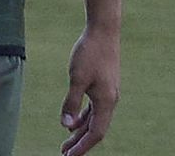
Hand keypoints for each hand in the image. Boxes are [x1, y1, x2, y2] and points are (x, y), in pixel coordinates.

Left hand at [60, 27, 120, 155]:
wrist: (103, 30)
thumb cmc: (90, 52)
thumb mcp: (77, 79)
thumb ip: (71, 103)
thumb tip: (67, 127)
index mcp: (106, 101)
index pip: (96, 133)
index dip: (83, 147)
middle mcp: (110, 99)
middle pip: (96, 129)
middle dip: (80, 143)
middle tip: (64, 154)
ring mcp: (108, 92)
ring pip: (95, 119)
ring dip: (81, 131)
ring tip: (66, 142)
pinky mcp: (104, 84)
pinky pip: (95, 108)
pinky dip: (84, 117)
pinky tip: (74, 122)